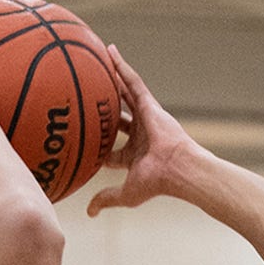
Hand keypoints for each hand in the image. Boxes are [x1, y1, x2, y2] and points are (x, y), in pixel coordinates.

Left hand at [86, 47, 202, 217]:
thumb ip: (106, 199)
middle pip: (118, 116)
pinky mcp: (150, 105)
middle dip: (106, 107)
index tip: (85, 141)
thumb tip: (89, 213)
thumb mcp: (126, 193)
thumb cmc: (157, 183)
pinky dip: (122, 67)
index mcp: (135, 156)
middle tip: (90, 95)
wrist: (178, 170)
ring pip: (124, 94)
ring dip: (112, 78)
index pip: (113, 150)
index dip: (99, 147)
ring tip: (97, 61)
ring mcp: (146, 118)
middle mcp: (140, 134)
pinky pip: (133, 81)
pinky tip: (109, 51)